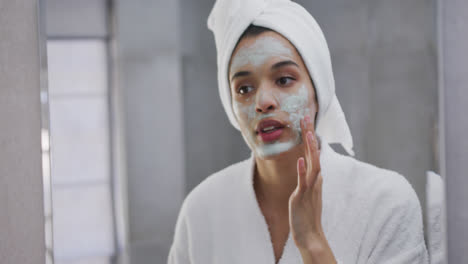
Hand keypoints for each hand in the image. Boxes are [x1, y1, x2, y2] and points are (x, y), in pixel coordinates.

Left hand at [288, 115, 336, 262]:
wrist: (310, 234)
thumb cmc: (307, 213)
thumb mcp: (308, 191)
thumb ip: (309, 178)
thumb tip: (310, 165)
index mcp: (315, 177)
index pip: (313, 152)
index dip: (310, 137)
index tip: (306, 120)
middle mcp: (315, 179)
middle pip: (314, 153)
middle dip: (310, 135)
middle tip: (306, 116)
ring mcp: (310, 187)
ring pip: (313, 163)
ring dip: (311, 148)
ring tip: (308, 132)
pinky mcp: (302, 197)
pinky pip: (303, 182)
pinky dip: (302, 170)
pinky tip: (300, 159)